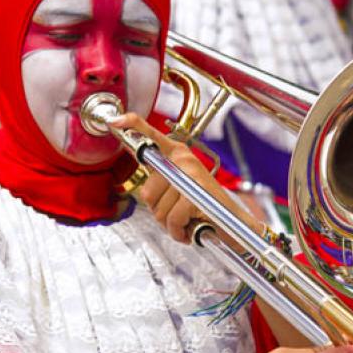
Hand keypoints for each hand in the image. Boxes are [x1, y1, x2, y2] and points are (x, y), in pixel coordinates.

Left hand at [109, 112, 261, 243]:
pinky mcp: (197, 193)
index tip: (115, 121)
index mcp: (178, 154)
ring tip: (187, 220)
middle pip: (147, 191)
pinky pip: (173, 218)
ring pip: (159, 209)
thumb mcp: (181, 189)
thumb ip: (161, 181)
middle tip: (177, 212)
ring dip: (171, 224)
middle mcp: (184, 160)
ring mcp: (191, 175)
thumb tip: (141, 178)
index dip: (133, 126)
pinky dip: (179, 231)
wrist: (236, 224)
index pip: (152, 136)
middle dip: (159, 211)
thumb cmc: (207, 208)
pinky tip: (191, 228)